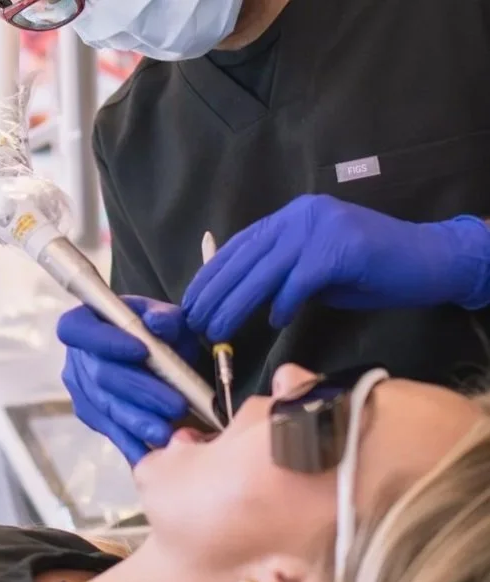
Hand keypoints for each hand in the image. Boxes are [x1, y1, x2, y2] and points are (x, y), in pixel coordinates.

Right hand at [57, 296, 199, 466]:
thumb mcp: (169, 319)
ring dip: (138, 421)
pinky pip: (109, 429)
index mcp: (84, 322)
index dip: (104, 341)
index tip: (142, 350)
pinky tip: (154, 449)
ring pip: (106, 407)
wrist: (162, 359)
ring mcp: (81, 389)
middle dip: (139, 391)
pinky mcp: (91, 415)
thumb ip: (166, 318)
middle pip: (99, 376)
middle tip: (175, 404)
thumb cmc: (162, 334)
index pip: (76, 330)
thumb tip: (158, 323)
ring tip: (168, 431)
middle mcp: (76, 356)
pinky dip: (132, 441)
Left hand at [182, 194, 489, 341]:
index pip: (240, 245)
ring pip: (265, 268)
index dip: (211, 273)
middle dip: (215, 291)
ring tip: (218, 329)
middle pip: (246, 256)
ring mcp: (321, 227)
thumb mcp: (314, 270)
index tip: (190, 300)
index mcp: (290, 217)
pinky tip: (275, 322)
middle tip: (194, 321)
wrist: (427, 260)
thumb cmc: (368, 270)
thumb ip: (281, 275)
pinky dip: (286, 301)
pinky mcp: (342, 246)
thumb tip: (244, 299)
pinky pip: (302, 279)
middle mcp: (300, 216)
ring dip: (237, 303)